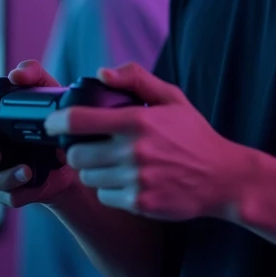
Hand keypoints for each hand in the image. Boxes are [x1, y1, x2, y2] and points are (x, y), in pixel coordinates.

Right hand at [0, 60, 77, 207]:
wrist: (74, 156)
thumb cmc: (53, 119)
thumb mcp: (49, 91)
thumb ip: (33, 74)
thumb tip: (16, 75)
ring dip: (2, 178)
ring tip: (26, 172)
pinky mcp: (6, 190)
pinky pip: (3, 196)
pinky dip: (16, 193)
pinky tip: (31, 186)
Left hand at [45, 62, 251, 220]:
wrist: (222, 177)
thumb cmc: (194, 135)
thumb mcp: (172, 99)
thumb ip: (137, 79)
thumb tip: (101, 73)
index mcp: (138, 121)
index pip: (79, 121)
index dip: (57, 122)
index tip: (53, 123)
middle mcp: (133, 151)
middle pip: (76, 154)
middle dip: (79, 150)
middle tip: (92, 146)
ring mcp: (136, 179)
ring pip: (88, 177)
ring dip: (95, 170)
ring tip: (115, 163)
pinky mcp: (139, 203)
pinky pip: (105, 196)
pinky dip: (111, 189)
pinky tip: (129, 181)